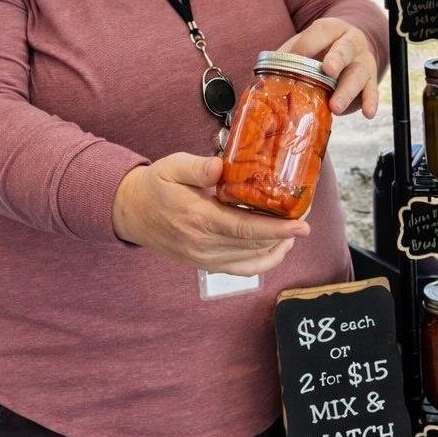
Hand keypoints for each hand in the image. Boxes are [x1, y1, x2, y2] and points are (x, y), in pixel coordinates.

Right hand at [112, 153, 309, 275]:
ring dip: (277, 248)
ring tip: (294, 231)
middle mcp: (203, 245)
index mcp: (198, 218)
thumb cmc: (155, 186)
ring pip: (251, 261)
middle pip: (254, 245)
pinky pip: (241, 270)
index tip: (302, 224)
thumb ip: (198, 168)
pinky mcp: (205, 264)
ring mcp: (204, 258)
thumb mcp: (173, 166)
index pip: (245, 228)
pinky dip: (263, 262)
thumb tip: (221, 167)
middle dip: (285, 233)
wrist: (131, 212)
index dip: (277, 228)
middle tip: (306, 214)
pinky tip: (276, 247)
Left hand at [279, 17, 378, 117]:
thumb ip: (287, 56)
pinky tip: (367, 113)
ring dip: (347, 90)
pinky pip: (372, 90)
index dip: (307, 44)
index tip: (295, 59)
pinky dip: (370, 101)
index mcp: (332, 28)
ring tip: (335, 106)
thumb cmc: (321, 50)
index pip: (321, 31)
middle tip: (328, 70)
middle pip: (346, 47)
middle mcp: (352, 41)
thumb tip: (262, 77)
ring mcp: (363, 60)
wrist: (350, 50)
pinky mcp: (371, 79)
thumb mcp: (304, 46)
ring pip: (359, 72)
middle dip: (337, 58)